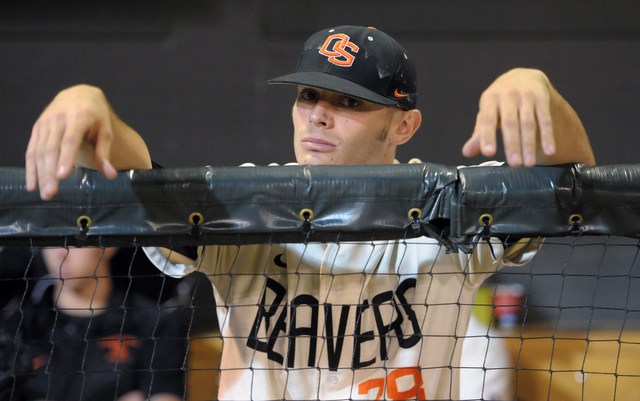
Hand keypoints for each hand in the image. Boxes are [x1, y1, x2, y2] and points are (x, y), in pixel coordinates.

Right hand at [25, 85, 118, 199]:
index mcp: (79, 117)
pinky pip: (32, 149)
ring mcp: (45, 123)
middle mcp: (58, 119)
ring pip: (39, 151)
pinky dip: (30, 167)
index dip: (66, 159)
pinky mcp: (37, 127)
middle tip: (50, 194)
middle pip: (52, 149)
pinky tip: (32, 183)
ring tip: (43, 193)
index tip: (62, 176)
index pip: (70, 141)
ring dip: (39, 173)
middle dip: (49, 173)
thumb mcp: (105, 131)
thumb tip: (110, 175)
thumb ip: (104, 153)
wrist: (78, 94)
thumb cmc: (96, 116)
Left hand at [462, 68, 556, 166]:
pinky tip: (549, 151)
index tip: (488, 153)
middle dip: (512, 144)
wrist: (523, 76)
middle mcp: (508, 95)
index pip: (487, 120)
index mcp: (490, 99)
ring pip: (528, 122)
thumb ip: (479, 134)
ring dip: (529, 144)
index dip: (487, 136)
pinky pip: (545, 119)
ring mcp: (526, 95)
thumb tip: (466, 153)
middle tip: (514, 164)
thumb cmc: (500, 102)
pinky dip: (548, 135)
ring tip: (528, 164)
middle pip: (510, 123)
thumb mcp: (487, 114)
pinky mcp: (542, 98)